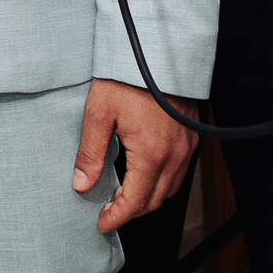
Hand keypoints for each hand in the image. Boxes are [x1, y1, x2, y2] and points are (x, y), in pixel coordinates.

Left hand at [74, 77, 198, 231]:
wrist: (156, 49)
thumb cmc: (126, 76)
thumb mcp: (98, 112)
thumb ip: (90, 152)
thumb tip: (82, 184)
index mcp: (151, 154)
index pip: (136, 201)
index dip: (118, 217)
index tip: (103, 223)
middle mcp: (175, 155)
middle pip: (155, 200)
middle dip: (132, 211)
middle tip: (109, 211)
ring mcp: (187, 146)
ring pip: (170, 188)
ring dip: (149, 197)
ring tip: (124, 195)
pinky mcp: (191, 136)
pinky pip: (180, 171)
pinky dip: (162, 181)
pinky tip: (144, 174)